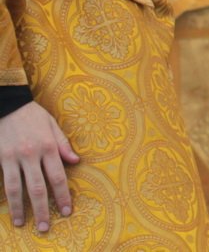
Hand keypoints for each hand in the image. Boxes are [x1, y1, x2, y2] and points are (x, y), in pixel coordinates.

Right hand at [0, 103, 75, 233]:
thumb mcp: (53, 125)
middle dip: (43, 209)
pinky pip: (3, 182)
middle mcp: (32, 154)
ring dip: (20, 208)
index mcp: (49, 146)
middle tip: (46, 227)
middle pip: (38, 187)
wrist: (8, 106)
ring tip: (23, 224)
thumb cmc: (33, 116)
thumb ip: (63, 145)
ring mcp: (14, 158)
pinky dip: (7, 197)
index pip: (58, 177)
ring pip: (17, 189)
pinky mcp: (1, 159)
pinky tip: (9, 209)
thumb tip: (76, 161)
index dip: (62, 196)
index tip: (66, 211)